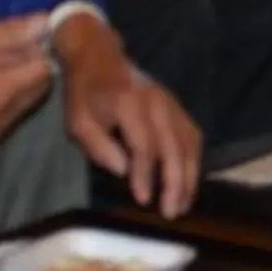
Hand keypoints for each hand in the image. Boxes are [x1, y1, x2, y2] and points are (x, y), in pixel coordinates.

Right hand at [0, 18, 56, 140]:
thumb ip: (14, 31)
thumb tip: (47, 22)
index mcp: (0, 93)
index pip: (44, 68)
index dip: (36, 50)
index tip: (17, 39)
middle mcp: (4, 117)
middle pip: (41, 86)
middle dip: (30, 65)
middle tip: (0, 52)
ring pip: (30, 98)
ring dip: (21, 80)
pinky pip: (15, 110)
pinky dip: (10, 95)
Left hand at [53, 13, 201, 216]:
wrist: (99, 58)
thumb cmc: (85, 94)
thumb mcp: (78, 121)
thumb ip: (98, 147)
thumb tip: (123, 171)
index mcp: (129, 104)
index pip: (144, 146)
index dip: (145, 175)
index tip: (144, 201)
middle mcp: (157, 103)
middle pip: (173, 147)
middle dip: (175, 183)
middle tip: (171, 212)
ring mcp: (172, 104)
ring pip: (189, 144)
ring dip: (189, 177)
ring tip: (183, 204)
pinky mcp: (178, 107)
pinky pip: (193, 136)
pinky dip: (194, 160)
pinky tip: (188, 181)